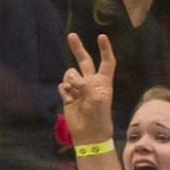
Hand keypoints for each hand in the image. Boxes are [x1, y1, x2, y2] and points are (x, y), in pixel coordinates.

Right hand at [59, 30, 117, 144]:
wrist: (88, 133)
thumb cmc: (99, 115)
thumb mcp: (98, 97)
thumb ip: (86, 84)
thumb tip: (71, 80)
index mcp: (103, 81)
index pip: (106, 62)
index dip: (105, 49)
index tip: (101, 36)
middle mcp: (91, 82)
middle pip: (84, 61)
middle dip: (78, 49)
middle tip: (71, 36)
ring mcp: (78, 89)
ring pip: (70, 74)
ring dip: (70, 80)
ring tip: (74, 91)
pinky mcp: (68, 97)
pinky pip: (62, 86)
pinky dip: (64, 90)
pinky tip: (68, 98)